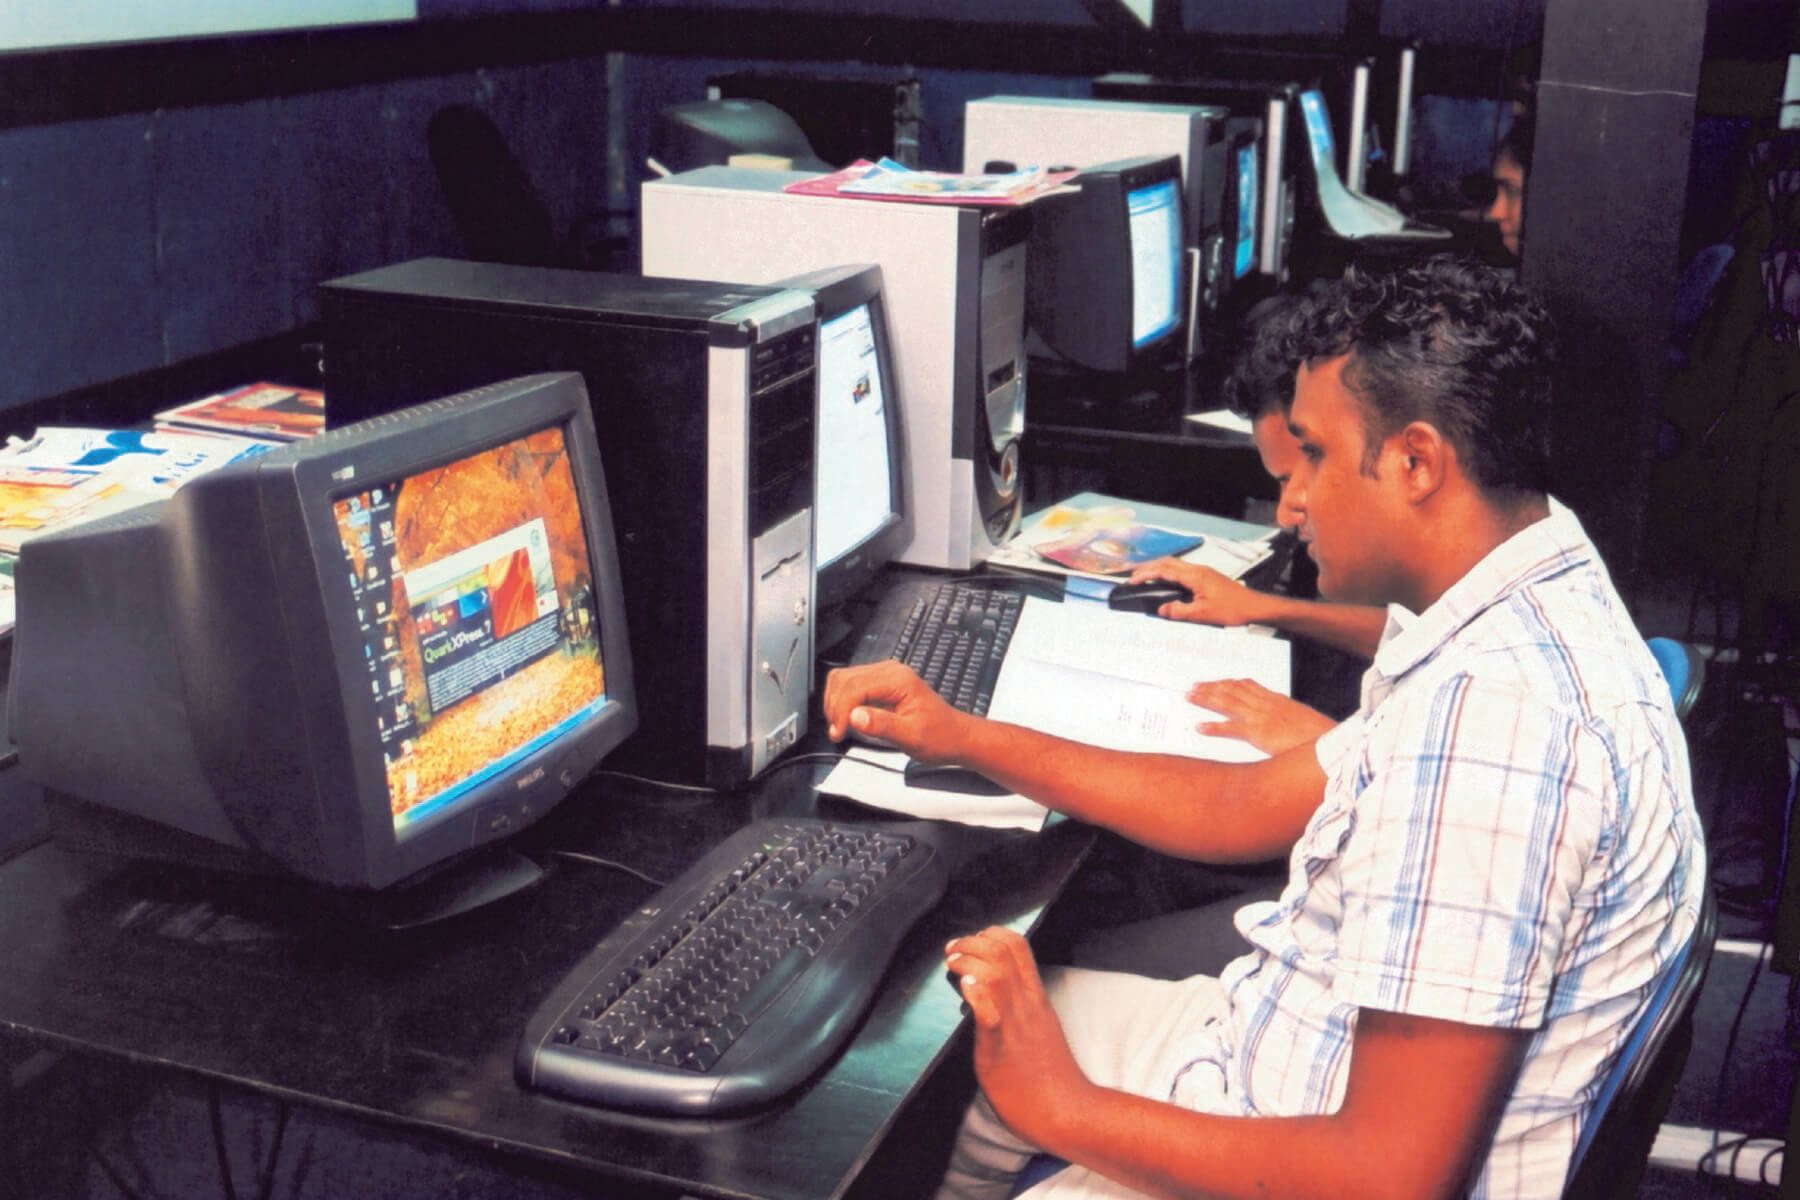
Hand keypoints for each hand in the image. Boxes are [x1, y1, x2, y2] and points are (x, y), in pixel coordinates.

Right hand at [821, 660, 964, 760]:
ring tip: (841, 727)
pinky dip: (843, 702)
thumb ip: (883, 725)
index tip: (839, 732)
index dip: (841, 710)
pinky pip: (851, 686)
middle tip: (838, 732)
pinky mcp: (880, 684)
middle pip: (844, 679)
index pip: (855, 686)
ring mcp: (884, 676)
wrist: (955, 736)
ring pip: (843, 680)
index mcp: (899, 680)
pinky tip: (848, 719)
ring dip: (836, 703)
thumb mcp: (912, 736)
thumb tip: (855, 716)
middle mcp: (890, 672)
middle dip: (835, 706)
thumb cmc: (940, 736)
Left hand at [944, 927, 1087, 1147]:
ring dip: (967, 960)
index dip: (990, 935)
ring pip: (995, 971)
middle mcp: (1027, 1003)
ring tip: (952, 965)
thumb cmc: (1049, 1077)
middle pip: (1003, 949)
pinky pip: (989, 1011)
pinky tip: (965, 987)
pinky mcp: (1001, 1048)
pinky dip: (974, 993)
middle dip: (971, 941)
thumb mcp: (1037, 1030)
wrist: (1066, 1112)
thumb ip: (1016, 1010)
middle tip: (952, 951)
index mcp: (1035, 997)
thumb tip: (988, 997)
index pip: (1018, 945)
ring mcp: (1015, 1024)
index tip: (970, 944)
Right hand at [1126, 559, 1268, 626]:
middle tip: (1134, 576)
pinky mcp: (1207, 576)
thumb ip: (1179, 611)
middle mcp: (1198, 570)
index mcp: (1194, 576)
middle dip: (1149, 567)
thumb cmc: (1232, 608)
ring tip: (1146, 577)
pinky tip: (1167, 582)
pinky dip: (1169, 572)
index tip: (1132, 580)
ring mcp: (1203, 571)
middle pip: (1168, 562)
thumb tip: (1162, 609)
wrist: (1254, 606)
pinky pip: (1183, 570)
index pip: (1164, 570)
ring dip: (1159, 568)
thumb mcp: (1202, 614)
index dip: (1146, 574)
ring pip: (1175, 564)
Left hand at [1187, 678, 1336, 755]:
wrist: (1330, 744)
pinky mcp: (1259, 734)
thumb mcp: (1302, 720)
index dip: (1228, 682)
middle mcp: (1266, 704)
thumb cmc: (1319, 736)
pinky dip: (1213, 727)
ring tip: (1189, 697)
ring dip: (1206, 699)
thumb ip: (1287, 717)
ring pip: (1227, 703)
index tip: (1215, 681)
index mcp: (1277, 700)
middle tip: (1193, 686)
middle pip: (1232, 690)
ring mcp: (1261, 717)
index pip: (1247, 685)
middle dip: (1211, 687)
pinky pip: (1230, 729)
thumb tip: (1279, 720)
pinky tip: (1199, 727)